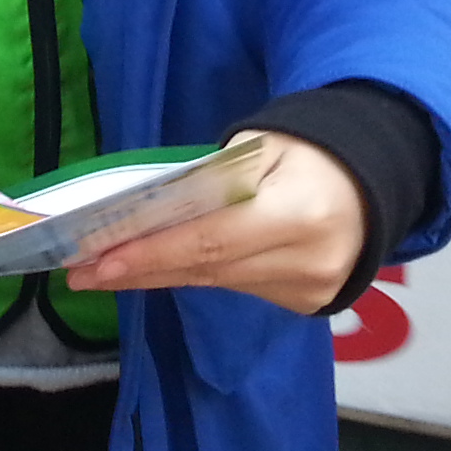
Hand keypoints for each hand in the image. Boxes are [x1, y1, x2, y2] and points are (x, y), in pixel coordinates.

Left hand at [62, 132, 365, 316]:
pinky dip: (192, 276)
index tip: (101, 258)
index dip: (153, 252)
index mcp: (300, 213)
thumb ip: (210, 181)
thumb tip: (143, 211)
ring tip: (101, 271)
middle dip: (139, 269)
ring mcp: (309, 289)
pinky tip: (152, 271)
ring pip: (215, 282)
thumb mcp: (260, 147)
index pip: (212, 240)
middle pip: (207, 268)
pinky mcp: (305, 303)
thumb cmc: (306, 154)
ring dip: (156, 276)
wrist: (369, 184)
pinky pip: (235, 288)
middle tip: (81, 269)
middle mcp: (308, 260)